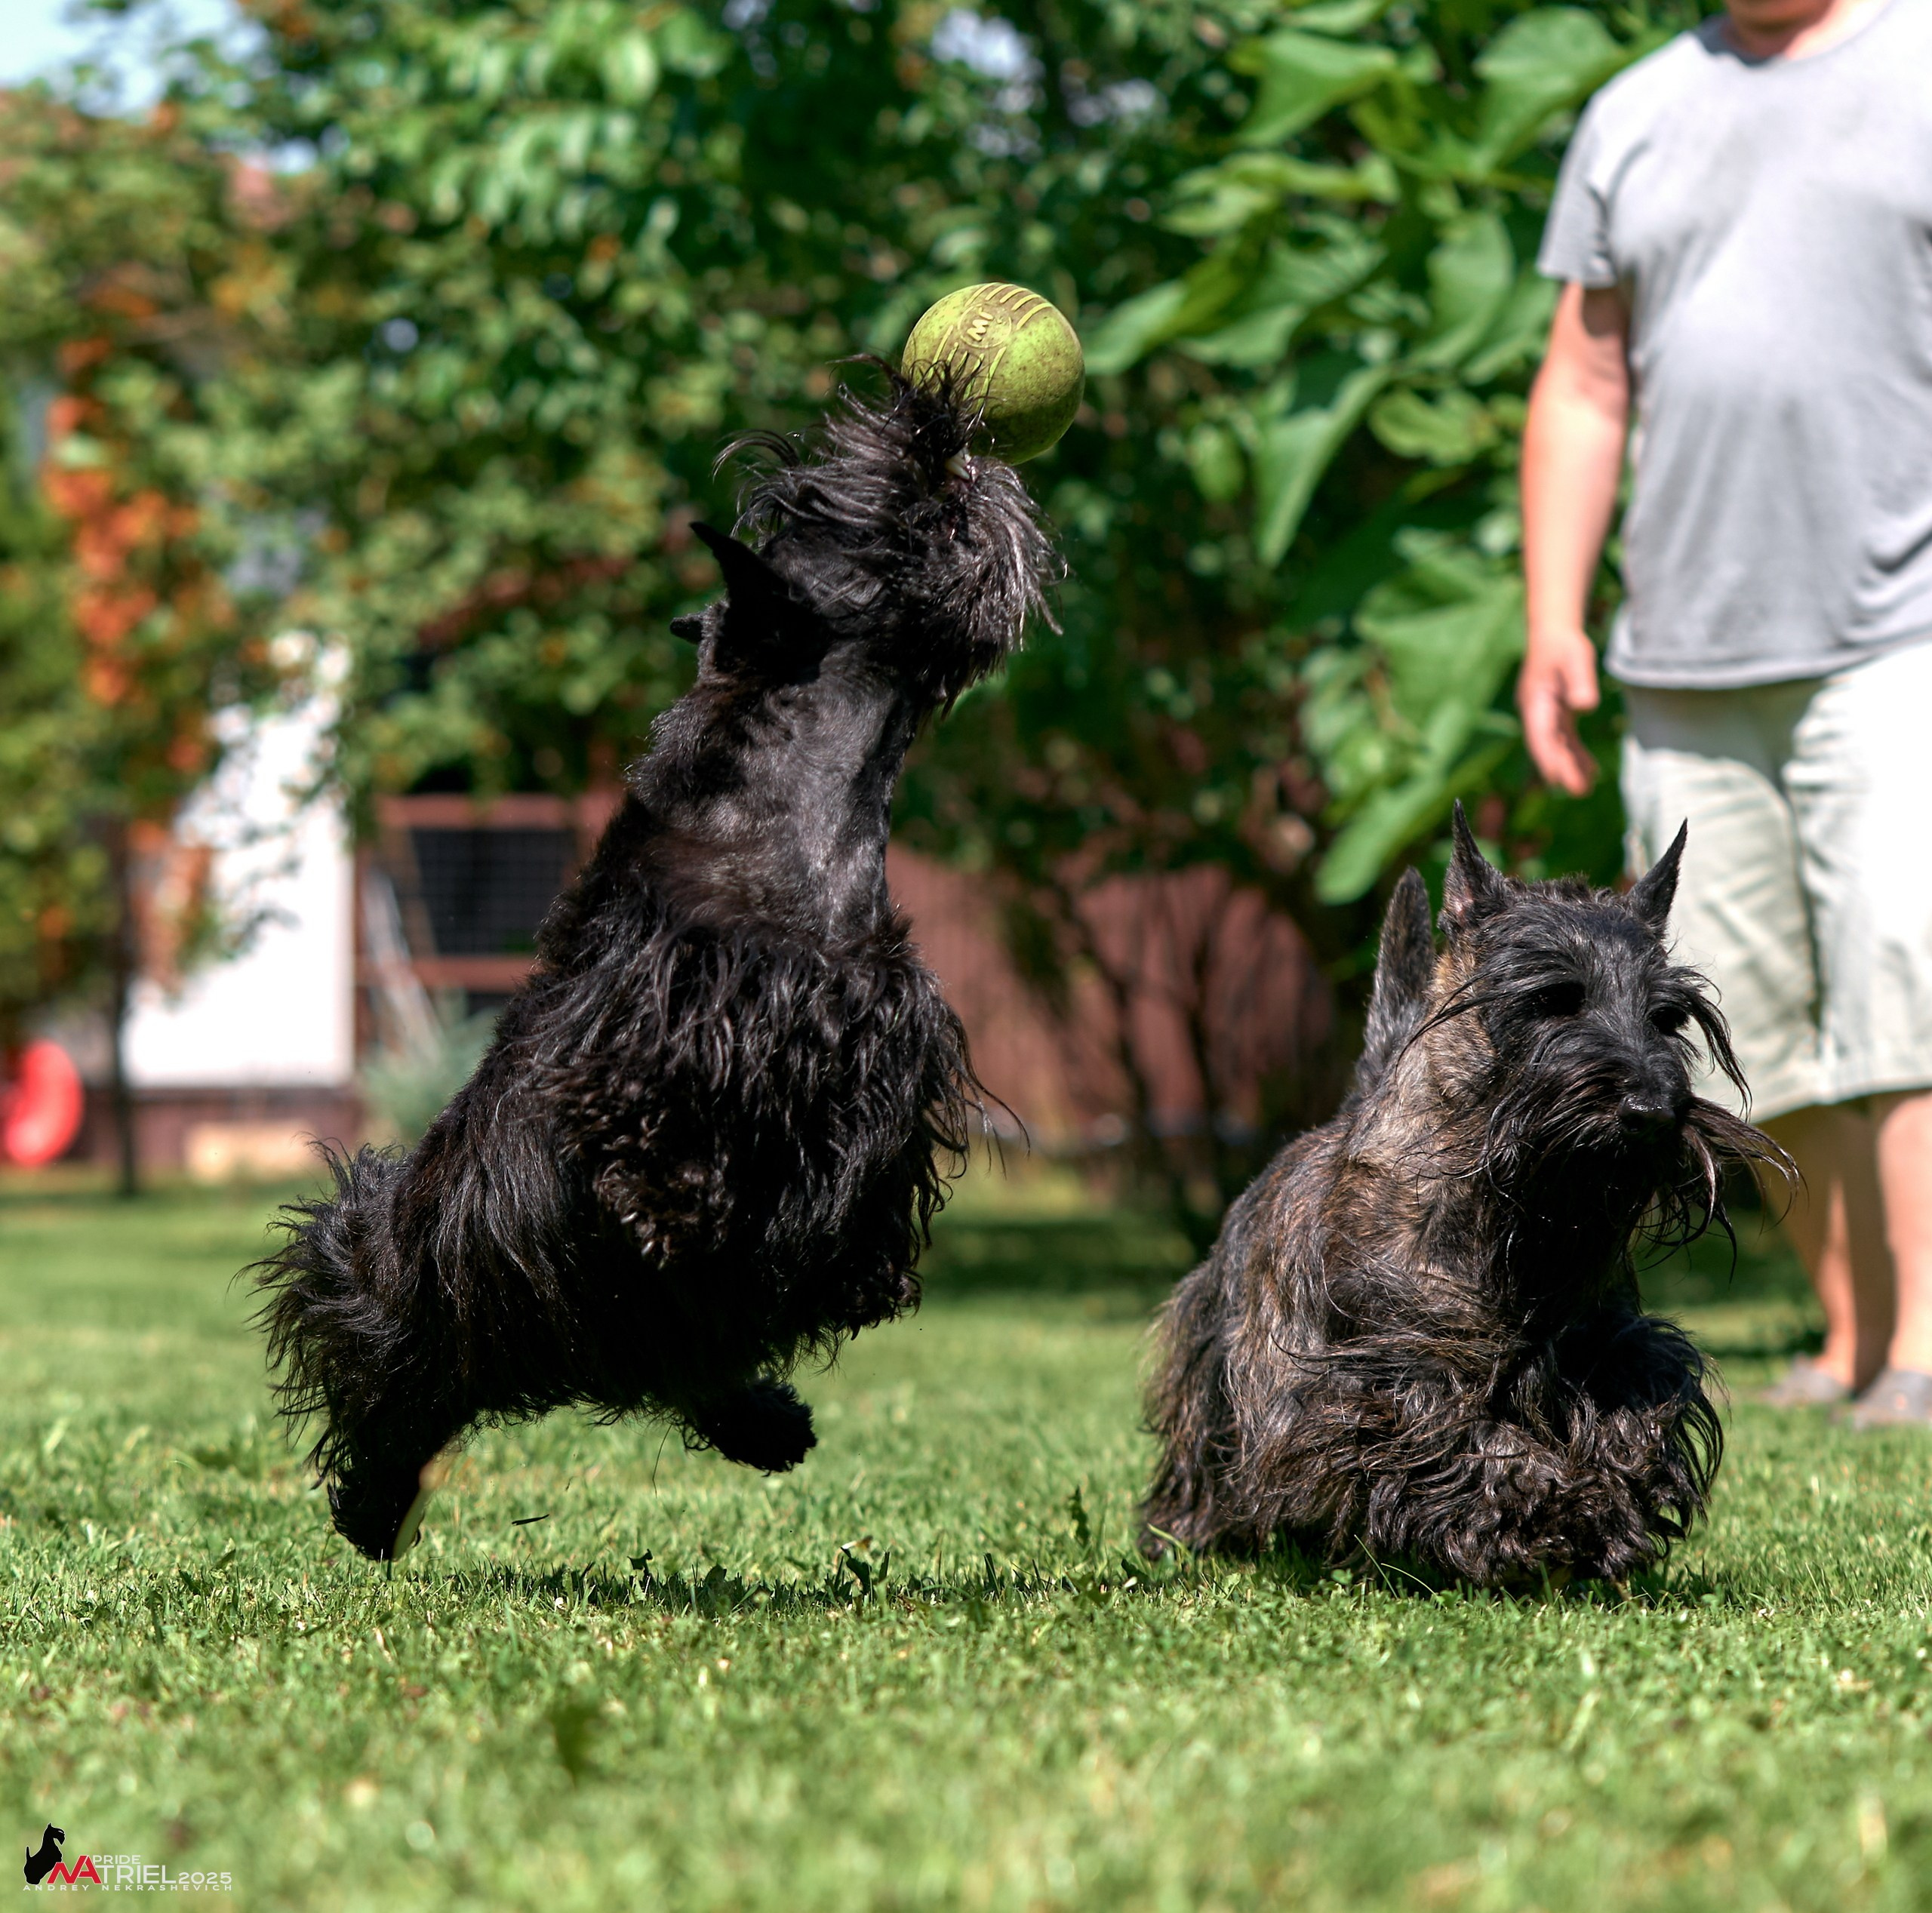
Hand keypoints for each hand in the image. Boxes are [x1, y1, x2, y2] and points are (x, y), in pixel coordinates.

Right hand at [1517, 627, 1599, 796]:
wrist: (1554, 633)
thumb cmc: (1564, 645)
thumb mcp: (1575, 658)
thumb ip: (1579, 682)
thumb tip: (1585, 706)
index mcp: (1535, 703)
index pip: (1540, 736)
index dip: (1548, 758)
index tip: (1558, 778)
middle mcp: (1536, 714)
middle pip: (1547, 747)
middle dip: (1562, 769)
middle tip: (1579, 791)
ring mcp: (1545, 716)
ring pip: (1556, 746)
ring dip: (1569, 766)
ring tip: (1586, 787)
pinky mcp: (1557, 715)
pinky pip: (1564, 739)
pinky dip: (1575, 754)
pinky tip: (1590, 769)